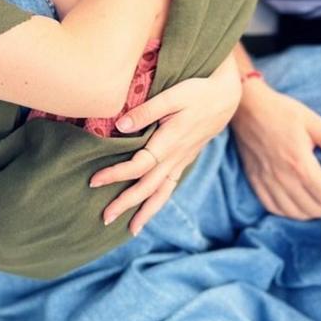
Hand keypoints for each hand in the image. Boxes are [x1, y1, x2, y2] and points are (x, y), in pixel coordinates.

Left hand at [89, 53, 241, 234]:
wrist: (226, 97)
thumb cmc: (197, 91)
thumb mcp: (172, 95)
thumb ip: (146, 111)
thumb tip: (120, 126)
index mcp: (169, 142)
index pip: (138, 166)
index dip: (115, 175)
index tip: (94, 182)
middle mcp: (176, 157)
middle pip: (148, 187)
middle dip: (126, 203)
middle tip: (105, 218)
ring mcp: (182, 160)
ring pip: (163, 193)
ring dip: (146, 212)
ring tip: (132, 229)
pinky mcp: (186, 159)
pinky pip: (171, 186)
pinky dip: (160, 201)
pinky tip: (151, 209)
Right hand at [230, 78, 320, 219]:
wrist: (246, 107)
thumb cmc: (282, 112)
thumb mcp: (314, 122)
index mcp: (300, 165)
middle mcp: (283, 178)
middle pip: (314, 210)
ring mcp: (267, 182)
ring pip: (294, 214)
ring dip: (312, 213)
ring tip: (320, 201)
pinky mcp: (255, 181)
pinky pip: (273, 208)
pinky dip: (288, 212)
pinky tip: (297, 203)